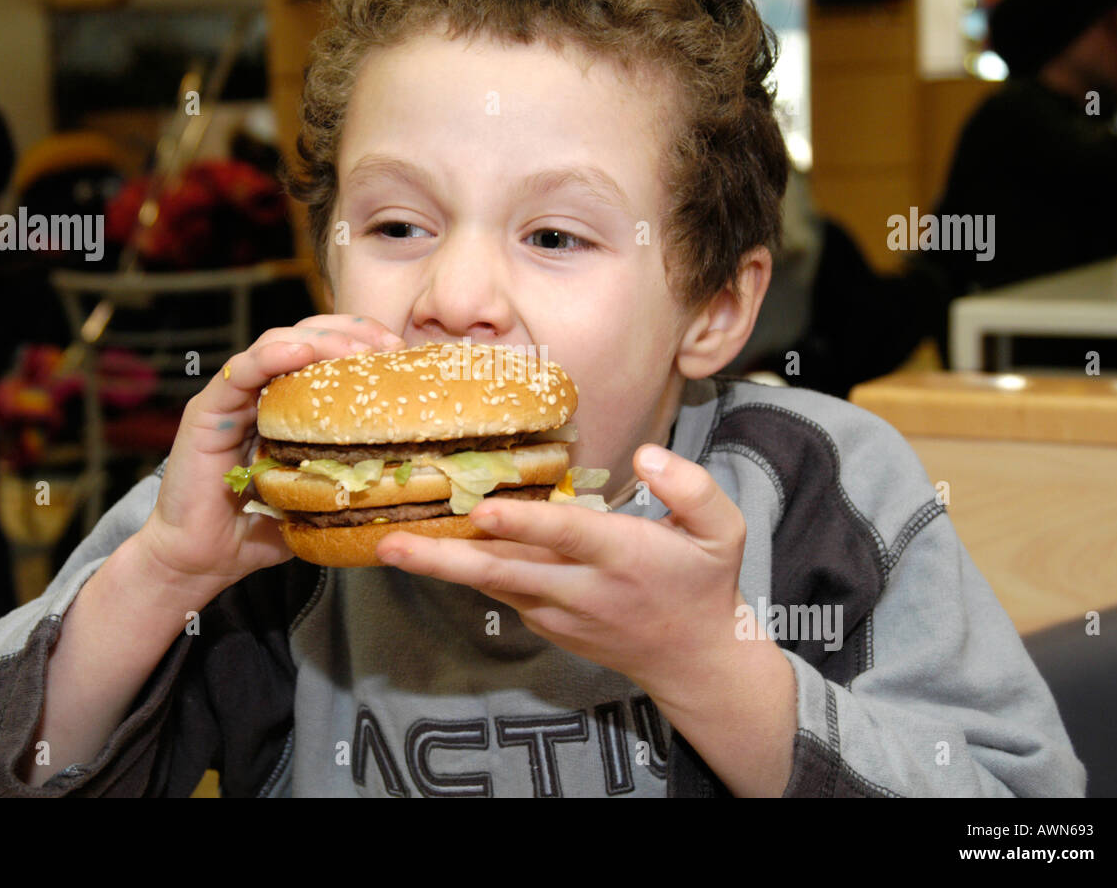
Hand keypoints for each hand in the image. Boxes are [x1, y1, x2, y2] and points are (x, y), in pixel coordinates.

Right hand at [137, 314, 404, 601]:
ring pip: (277, 342)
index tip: (403, 354)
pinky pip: (239, 372)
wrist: (203, 560)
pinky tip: (299, 351)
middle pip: (309, 335)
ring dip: (320, 339)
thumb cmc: (261, 529)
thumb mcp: (321, 496)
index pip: (330, 352)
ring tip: (354, 349)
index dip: (367, 344)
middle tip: (389, 347)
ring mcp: (233, 398)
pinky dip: (270, 355)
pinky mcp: (207, 411)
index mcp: (290, 404)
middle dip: (353, 332)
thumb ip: (354, 475)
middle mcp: (261, 391)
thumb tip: (416, 472)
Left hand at [374, 443, 748, 695]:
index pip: (568, 536)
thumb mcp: (725, 531)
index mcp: (625, 556)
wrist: (693, 660)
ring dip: (442, 566)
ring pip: (494, 584)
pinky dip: (469, 571)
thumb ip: (693, 487)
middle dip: (445, 559)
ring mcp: (560, 612)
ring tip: (391, 546)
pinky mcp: (547, 623)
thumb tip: (647, 455)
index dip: (525, 524)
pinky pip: (503, 591)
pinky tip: (434, 551)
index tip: (484, 511)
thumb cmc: (704, 583)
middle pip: (506, 571)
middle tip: (391, 545)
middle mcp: (584, 588)